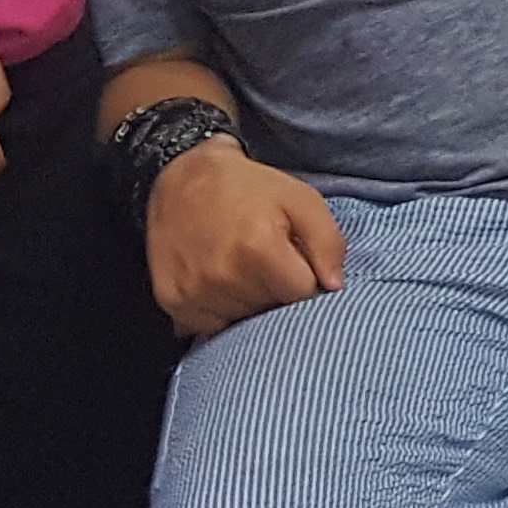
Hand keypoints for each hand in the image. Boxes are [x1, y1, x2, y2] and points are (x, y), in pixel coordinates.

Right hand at [143, 142, 347, 336]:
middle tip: (262, 259)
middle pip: (272, 309)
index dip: (303, 277)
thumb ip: (328, 242)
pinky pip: (212, 326)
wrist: (182, 181)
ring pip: (243, 321)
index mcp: (258, 247)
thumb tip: (335, 287)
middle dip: (276, 289)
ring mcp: (194, 292)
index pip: (302, 293)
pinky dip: (221, 309)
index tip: (291, 259)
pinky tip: (218, 280)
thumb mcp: (300, 199)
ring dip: (249, 301)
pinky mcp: (173, 301)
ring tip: (238, 266)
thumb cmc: (248, 189)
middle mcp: (223, 275)